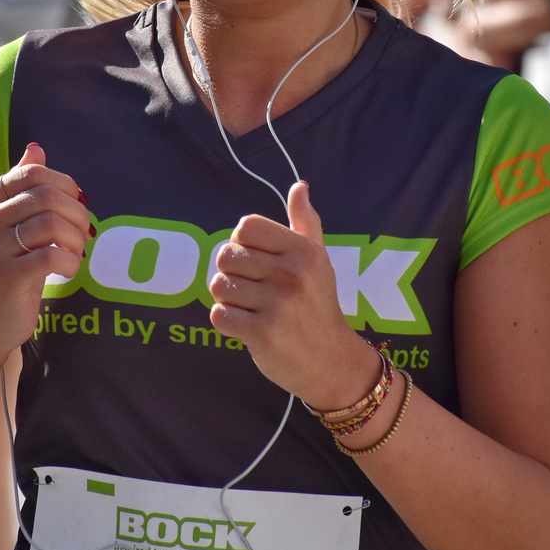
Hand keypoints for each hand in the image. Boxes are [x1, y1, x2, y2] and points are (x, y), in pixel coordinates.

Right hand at [0, 143, 92, 363]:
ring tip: (75, 251)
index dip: (65, 185)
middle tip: (82, 233)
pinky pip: (52, 255)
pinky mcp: (7, 277)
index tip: (75, 205)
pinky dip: (71, 261)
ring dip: (76, 238)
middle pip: (46, 196)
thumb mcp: (12, 223)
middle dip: (76, 213)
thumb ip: (23, 186)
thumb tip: (37, 149)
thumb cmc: (9, 265)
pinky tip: (68, 268)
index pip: (33, 173)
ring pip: (52, 224)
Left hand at [208, 181, 377, 411]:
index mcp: (304, 251)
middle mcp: (292, 273)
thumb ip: (305, 222)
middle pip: (226, 256)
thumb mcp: (319, 260)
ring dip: (228, 300)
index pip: (245, 227)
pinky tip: (247, 327)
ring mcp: (278, 304)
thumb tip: (299, 186)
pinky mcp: (262, 333)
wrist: (332, 362)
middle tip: (254, 292)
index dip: (241, 244)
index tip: (255, 263)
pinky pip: (218, 315)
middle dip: (232, 275)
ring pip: (219, 286)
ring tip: (252, 310)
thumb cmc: (319, 306)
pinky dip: (226, 323)